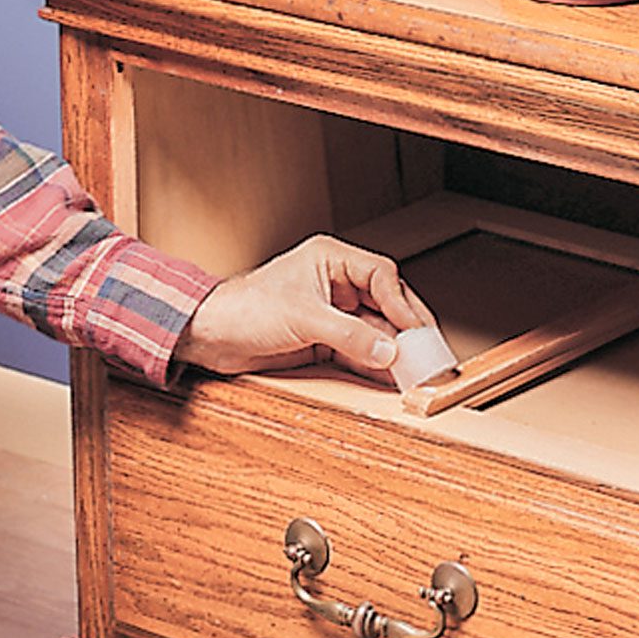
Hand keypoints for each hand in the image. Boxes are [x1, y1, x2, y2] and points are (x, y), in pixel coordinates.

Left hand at [173, 235, 433, 378]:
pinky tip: (391, 377)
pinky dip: (375, 365)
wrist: (211, 337)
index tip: (417, 331)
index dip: (403, 304)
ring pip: (375, 332)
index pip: (382, 276)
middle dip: (406, 330)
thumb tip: (388, 352)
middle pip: (385, 305)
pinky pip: (359, 352)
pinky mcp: (323, 341)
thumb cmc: (244, 310)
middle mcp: (335, 285)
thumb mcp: (303, 319)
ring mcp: (331, 314)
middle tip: (427, 354)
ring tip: (414, 371)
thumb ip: (350, 335)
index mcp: (331, 260)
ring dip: (393, 352)